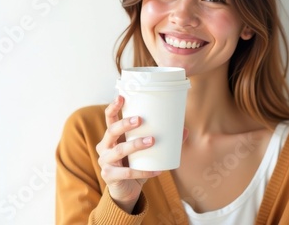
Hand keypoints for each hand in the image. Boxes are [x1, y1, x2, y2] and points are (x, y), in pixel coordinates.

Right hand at [96, 96, 160, 212]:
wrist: (126, 190)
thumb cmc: (135, 164)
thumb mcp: (145, 151)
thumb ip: (162, 140)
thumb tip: (184, 130)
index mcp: (111, 136)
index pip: (109, 118)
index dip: (113, 107)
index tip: (121, 97)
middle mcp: (104, 147)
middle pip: (111, 131)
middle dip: (125, 124)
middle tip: (140, 120)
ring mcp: (105, 162)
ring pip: (119, 150)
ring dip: (135, 144)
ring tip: (152, 141)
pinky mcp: (109, 176)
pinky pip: (127, 173)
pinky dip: (143, 171)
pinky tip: (157, 170)